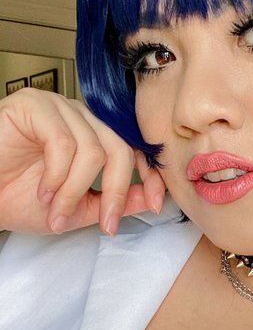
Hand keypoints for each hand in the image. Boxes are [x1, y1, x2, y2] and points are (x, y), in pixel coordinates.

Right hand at [0, 88, 166, 234]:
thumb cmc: (18, 198)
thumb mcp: (79, 209)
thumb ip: (115, 201)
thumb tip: (153, 199)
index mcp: (94, 136)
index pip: (134, 148)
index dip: (151, 176)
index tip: (158, 204)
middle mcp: (80, 118)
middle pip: (120, 150)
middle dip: (116, 193)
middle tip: (104, 223)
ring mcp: (58, 108)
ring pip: (92, 151)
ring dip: (74, 192)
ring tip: (54, 211)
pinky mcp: (34, 106)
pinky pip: (63, 143)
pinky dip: (56, 176)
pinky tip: (43, 191)